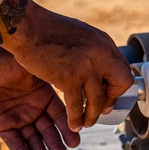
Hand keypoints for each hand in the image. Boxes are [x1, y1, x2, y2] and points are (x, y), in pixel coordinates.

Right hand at [0, 0, 134, 130]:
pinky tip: (72, 123)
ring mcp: (86, 66)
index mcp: (104, 42)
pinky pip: (77, 106)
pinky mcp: (69, 78)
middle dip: (113, 98)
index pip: (123, 68)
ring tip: (86, 122)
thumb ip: (93, 51)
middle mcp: (100, 54)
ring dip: (93, 115)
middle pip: (122, 83)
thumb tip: (99, 68)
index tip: (109, 94)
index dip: (117, 85)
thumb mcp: (80, 34)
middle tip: (103, 108)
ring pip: (99, 100)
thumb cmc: (47, 28)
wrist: (26, 26)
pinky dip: (75, 118)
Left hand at [0, 35, 80, 149]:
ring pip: (32, 138)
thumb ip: (47, 76)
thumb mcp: (29, 65)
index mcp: (44, 95)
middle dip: (55, 144)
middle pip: (48, 131)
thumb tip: (70, 79)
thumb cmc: (2, 60)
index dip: (68, 128)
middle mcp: (34, 109)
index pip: (60, 115)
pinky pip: (13, 140)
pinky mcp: (2, 125)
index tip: (75, 140)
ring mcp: (18, 118)